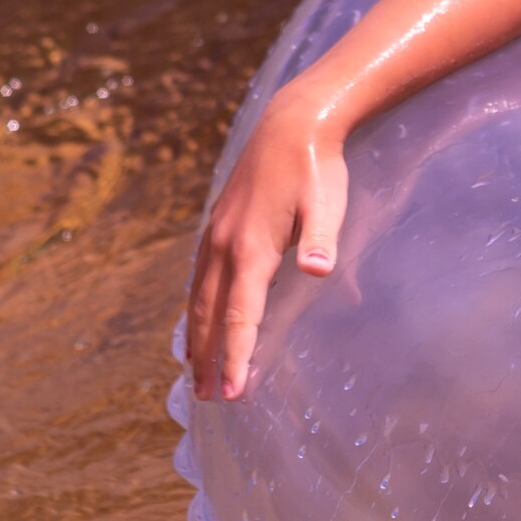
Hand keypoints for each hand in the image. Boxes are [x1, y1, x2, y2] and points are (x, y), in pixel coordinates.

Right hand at [183, 91, 347, 400]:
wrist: (293, 123)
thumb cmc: (317, 168)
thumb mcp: (327, 204)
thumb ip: (323, 240)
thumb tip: (320, 272)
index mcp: (252, 249)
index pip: (240, 316)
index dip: (236, 357)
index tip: (233, 392)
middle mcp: (225, 246)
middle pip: (210, 314)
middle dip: (208, 358)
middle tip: (206, 397)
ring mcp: (217, 234)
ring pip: (198, 296)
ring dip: (196, 335)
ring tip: (193, 369)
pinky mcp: (218, 223)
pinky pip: (199, 275)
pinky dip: (195, 305)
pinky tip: (198, 316)